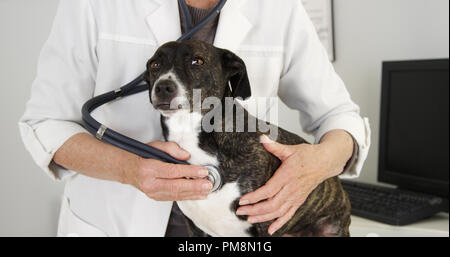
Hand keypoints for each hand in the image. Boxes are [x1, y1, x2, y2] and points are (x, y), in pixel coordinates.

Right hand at [124, 141, 212, 200]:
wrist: (128, 169)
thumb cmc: (142, 156)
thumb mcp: (155, 146)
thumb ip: (171, 148)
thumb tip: (186, 156)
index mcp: (149, 168)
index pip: (172, 171)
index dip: (189, 171)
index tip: (202, 171)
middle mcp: (150, 182)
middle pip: (175, 185)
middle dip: (194, 185)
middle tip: (207, 184)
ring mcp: (153, 192)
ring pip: (176, 194)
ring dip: (193, 193)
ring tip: (206, 190)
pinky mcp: (156, 197)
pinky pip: (174, 198)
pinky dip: (187, 196)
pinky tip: (198, 195)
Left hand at [237, 132, 352, 234]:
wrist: (325, 162)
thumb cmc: (308, 155)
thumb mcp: (290, 149)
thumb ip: (274, 146)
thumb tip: (262, 138)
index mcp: (287, 176)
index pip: (268, 190)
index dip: (255, 197)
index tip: (242, 200)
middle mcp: (292, 189)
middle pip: (271, 204)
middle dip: (254, 210)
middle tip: (240, 211)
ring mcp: (296, 197)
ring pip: (278, 212)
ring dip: (263, 218)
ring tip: (249, 219)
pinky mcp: (299, 201)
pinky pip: (289, 215)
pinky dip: (280, 223)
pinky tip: (271, 230)